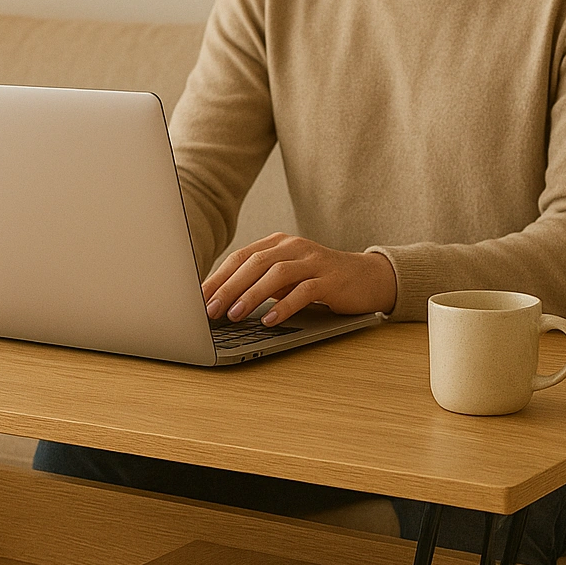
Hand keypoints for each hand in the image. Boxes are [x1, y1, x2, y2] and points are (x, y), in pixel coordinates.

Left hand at [203, 233, 397, 325]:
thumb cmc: (319, 280)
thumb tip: (222, 302)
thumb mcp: (286, 278)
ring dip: (252, 295)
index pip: (240, 257)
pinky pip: (304, 291)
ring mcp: (313, 261)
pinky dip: (285, 306)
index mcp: (278, 244)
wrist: (367, 278)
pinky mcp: (330, 279)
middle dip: (228, 288)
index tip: (198, 298)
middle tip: (210, 310)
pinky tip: (270, 320)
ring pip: (276, 274)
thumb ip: (260, 283)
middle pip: (254, 264)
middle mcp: (294, 247)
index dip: (218, 278)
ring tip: (235, 315)